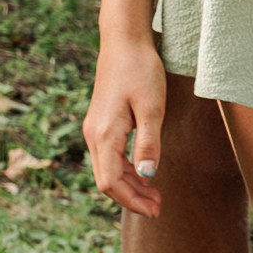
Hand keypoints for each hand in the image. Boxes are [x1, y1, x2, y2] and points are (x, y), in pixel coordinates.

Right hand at [85, 34, 171, 216]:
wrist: (124, 42)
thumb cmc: (141, 70)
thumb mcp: (152, 107)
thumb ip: (149, 144)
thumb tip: (147, 176)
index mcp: (105, 134)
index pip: (111, 182)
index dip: (132, 201)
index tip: (155, 209)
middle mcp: (93, 135)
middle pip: (106, 181)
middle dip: (131, 198)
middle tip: (159, 207)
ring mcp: (94, 130)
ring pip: (107, 170)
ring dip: (129, 186)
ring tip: (155, 195)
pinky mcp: (100, 124)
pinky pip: (109, 157)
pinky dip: (125, 171)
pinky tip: (143, 173)